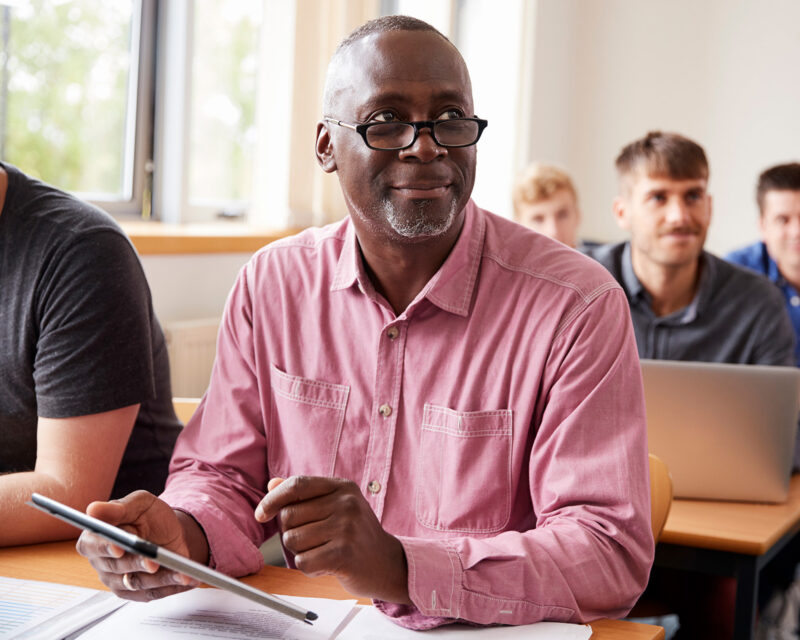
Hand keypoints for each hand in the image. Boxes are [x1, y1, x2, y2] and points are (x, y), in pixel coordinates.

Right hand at [76, 490, 200, 600]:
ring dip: (160, 579)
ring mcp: (117, 580)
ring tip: (180, 573)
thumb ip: (118, 508)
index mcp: (94, 538)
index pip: (93, 545)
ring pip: (137, 583)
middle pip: (117, 567)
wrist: (167, 530)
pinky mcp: (135, 593)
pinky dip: (171, 587)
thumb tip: (93, 509)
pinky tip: (186, 579)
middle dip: (137, 564)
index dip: (105, 547)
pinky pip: (153, 593)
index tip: (119, 548)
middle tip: (153, 562)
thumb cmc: (148, 514)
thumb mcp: (138, 503)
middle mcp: (102, 563)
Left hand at [255, 476, 410, 603]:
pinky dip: (309, 568)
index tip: (262, 514)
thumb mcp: (335, 506)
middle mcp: (346, 504)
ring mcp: (346, 528)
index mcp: (343, 487)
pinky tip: (327, 564)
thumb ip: (304, 495)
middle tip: (314, 539)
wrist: (388, 564)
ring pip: (292, 540)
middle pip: (289, 515)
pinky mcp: (343, 554)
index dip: (272, 499)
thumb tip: (272, 485)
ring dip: (301, 552)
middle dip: (292, 531)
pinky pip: (302, 562)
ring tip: (323, 551)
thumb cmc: (357, 535)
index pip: (297, 485)